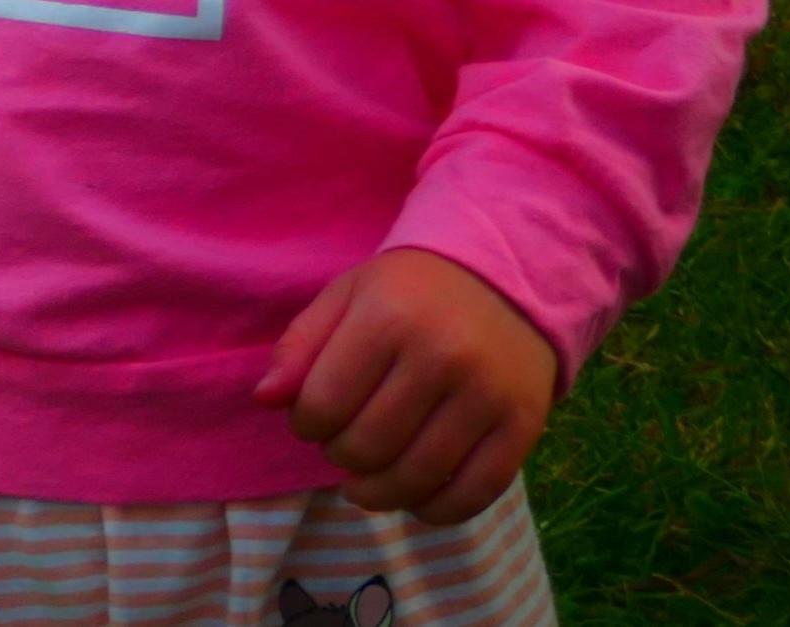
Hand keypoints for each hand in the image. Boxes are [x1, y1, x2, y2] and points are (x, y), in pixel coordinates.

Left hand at [253, 247, 557, 524]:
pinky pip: (474, 493)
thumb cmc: (410, 291)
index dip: (306, 424)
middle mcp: (443, 357)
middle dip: (342, 456)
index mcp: (389, 319)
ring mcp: (488, 395)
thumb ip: (299, 345)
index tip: (313, 418)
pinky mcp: (524, 426)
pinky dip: (436, 510)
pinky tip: (414, 499)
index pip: (324, 404)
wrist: (505, 279)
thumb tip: (264, 400)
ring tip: (365, 481)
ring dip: (378, 492)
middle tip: (344, 443)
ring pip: (416, 476)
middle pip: (368, 447)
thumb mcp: (346, 297)